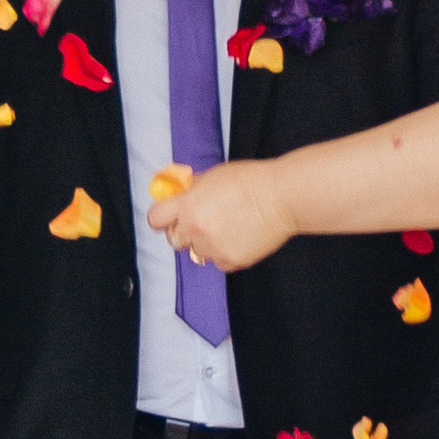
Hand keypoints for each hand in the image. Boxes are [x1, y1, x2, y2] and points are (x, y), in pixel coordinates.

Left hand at [149, 159, 292, 274]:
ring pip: (197, 253)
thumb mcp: (214, 175)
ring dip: (206, 244)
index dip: (162, 218)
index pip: (155, 220)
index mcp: (188, 205)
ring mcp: (213, 247)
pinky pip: (219, 263)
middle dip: (184, 231)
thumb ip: (193, 188)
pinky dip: (225, 254)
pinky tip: (238, 238)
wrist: (282, 197)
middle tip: (201, 222)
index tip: (169, 217)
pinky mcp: (231, 260)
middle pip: (174, 239)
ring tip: (227, 229)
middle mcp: (196, 228)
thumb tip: (181, 193)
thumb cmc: (252, 181)